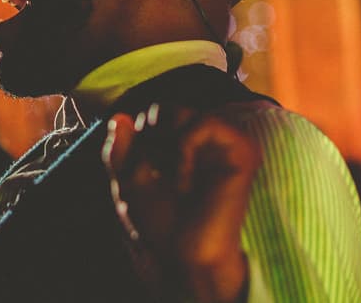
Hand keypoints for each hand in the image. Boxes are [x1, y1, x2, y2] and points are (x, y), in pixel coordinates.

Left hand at [102, 104, 259, 301]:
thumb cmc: (159, 222)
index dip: (139, 138)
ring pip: (182, 110)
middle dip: (149, 140)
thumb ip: (119, 148)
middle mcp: (202, 140)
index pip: (153, 113)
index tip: (143, 172)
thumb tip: (120, 116)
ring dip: (166, 145)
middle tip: (157, 176)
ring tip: (172, 180)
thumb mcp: (128, 181)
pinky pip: (207, 122)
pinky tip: (184, 181)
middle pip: (165, 107)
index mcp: (180, 143)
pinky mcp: (241, 150)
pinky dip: (186, 147)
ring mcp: (222, 143)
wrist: (184, 253)